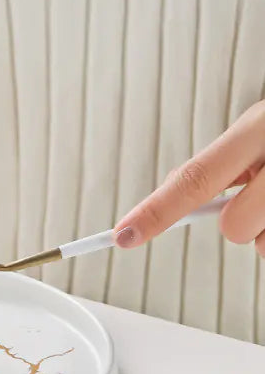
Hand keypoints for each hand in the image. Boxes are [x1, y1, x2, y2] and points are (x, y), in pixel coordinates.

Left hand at [114, 101, 264, 255]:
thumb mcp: (258, 129)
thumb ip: (218, 160)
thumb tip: (167, 192)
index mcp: (256, 130)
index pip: (195, 177)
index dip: (156, 211)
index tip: (122, 234)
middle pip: (232, 226)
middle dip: (239, 221)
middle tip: (259, 197)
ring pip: (261, 245)